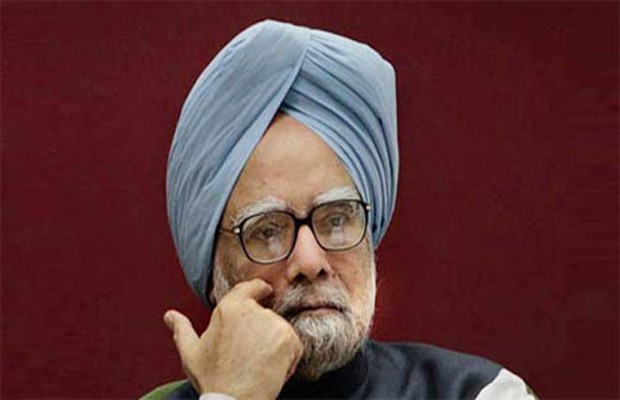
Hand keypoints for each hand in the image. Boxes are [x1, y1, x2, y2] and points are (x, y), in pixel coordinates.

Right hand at [164, 279, 302, 399]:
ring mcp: (271, 323)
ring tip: (258, 365)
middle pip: (266, 314)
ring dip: (275, 345)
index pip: (249, 288)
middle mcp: (251, 310)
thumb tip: (169, 316)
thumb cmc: (212, 378)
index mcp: (228, 308)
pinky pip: (294, 344)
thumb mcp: (191, 353)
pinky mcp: (287, 338)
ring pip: (280, 329)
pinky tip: (272, 370)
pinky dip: (289, 357)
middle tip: (250, 356)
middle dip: (262, 332)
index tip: (265, 291)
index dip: (259, 289)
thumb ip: (182, 329)